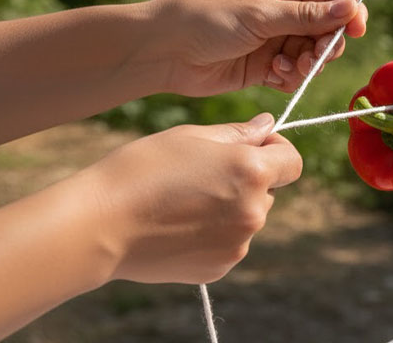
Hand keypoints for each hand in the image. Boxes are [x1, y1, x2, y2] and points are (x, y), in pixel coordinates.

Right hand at [87, 113, 300, 283]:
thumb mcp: (192, 137)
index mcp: (252, 172)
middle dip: (248, 180)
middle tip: (202, 174)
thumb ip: (239, 134)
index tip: (250, 147)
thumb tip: (268, 125)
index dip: (275, 151)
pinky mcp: (220, 267)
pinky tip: (179, 225)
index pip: (292, 161)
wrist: (100, 225)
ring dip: (231, 207)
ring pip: (248, 216)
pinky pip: (230, 242)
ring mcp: (239, 243)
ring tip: (184, 201)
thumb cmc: (143, 170)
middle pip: (269, 190)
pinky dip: (214, 233)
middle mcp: (254, 211)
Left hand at [149, 0, 367, 95]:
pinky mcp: (265, 65)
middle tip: (314, 57)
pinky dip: (292, 78)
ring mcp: (275, 38)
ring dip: (308, 65)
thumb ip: (308, 16)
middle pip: (328, 28)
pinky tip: (274, 76)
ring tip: (286, 67)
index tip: (358, 31)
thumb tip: (351, 7)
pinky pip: (295, 73)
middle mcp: (283, 10)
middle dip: (326, 45)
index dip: (349, 11)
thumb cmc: (206, 18)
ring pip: (313, 54)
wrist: (164, 51)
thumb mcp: (260, 14)